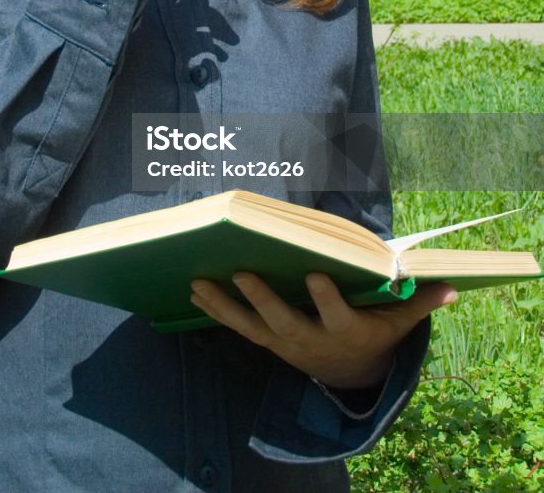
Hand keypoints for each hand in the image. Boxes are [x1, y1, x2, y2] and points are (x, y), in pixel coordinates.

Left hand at [190, 272, 456, 389]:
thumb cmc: (374, 332)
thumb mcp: (398, 324)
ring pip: (251, 326)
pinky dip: (216, 310)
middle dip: (264, 298)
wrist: (351, 374)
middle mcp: (311, 340)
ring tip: (197, 281)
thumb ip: (418, 302)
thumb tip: (451, 286)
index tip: (314, 273)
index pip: (336, 314)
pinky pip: (239, 327)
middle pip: (285, 321)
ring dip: (224, 305)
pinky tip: (194, 290)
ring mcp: (285, 343)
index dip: (326, 297)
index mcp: (345, 331)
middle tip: (243, 271)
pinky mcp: (268, 341)